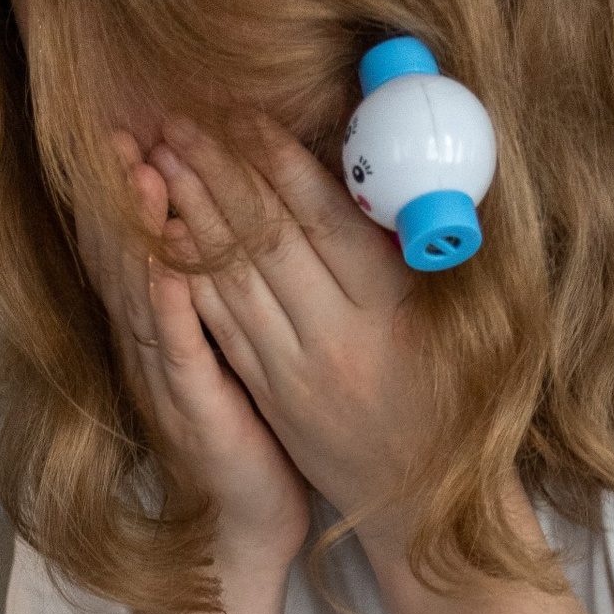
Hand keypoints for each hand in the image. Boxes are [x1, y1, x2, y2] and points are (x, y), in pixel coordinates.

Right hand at [80, 133, 310, 586]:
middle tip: (118, 133)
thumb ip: (216, 300)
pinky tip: (166, 266)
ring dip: (139, 233)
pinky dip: (168, 306)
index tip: (127, 133)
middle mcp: (151, 352)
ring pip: (143, 294)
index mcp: (160, 335)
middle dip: (120, 196)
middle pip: (125, 260)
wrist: (243, 528)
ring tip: (139, 172)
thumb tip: (215, 235)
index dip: (126, 194)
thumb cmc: (246, 438)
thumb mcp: (230, 354)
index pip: (135, 250)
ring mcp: (166, 383)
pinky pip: (176, 350)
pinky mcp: (193, 412)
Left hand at [150, 114, 423, 526]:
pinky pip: (223, 328)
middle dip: (217, 174)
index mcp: (385, 308)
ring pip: (234, 280)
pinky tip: (166, 239)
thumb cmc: (450, 399)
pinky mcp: (271, 397)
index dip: (277, 162)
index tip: (242, 115)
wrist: (423, 499)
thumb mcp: (451, 320)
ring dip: (192, 216)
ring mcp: (295, 372)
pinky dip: (192, 279)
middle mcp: (334, 338)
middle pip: (265, 240)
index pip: (321, 218)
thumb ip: (408, 254)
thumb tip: (376, 180)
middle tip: (177, 122)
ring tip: (162, 162)